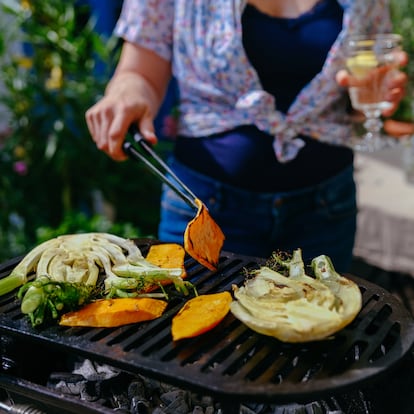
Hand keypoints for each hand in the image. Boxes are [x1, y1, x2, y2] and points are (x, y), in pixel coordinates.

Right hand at [85, 42, 170, 160]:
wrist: (127, 87)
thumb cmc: (140, 104)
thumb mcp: (148, 114)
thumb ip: (148, 129)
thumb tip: (152, 141)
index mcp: (123, 110)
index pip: (115, 135)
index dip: (118, 151)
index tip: (125, 157)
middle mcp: (107, 110)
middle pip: (104, 142)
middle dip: (114, 152)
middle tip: (125, 153)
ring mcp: (97, 112)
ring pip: (99, 142)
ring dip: (109, 147)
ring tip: (121, 141)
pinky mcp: (90, 114)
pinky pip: (95, 137)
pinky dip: (103, 140)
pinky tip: (112, 132)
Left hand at [336, 50, 408, 116]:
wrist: (359, 98)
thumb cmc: (360, 82)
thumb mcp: (352, 79)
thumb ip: (345, 77)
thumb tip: (341, 77)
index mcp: (385, 67)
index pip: (397, 59)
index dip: (401, 58)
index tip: (401, 61)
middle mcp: (391, 78)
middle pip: (401, 77)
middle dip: (399, 80)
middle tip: (391, 83)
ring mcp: (392, 91)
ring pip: (400, 92)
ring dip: (396, 94)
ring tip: (389, 97)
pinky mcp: (389, 104)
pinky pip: (393, 106)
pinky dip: (390, 109)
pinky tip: (385, 112)